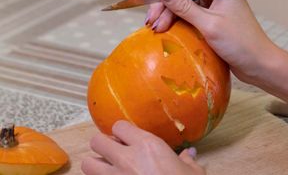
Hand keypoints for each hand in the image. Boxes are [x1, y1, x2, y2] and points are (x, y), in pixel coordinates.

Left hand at [81, 121, 204, 174]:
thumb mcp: (193, 173)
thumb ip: (186, 161)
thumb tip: (188, 155)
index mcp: (147, 146)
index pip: (119, 126)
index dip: (122, 132)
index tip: (129, 139)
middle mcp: (126, 159)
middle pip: (96, 141)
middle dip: (103, 146)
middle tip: (115, 154)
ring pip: (87, 164)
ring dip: (96, 166)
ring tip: (108, 170)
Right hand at [145, 0, 277, 83]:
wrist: (259, 65)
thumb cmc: (241, 44)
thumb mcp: (209, 25)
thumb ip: (184, 6)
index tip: (162, 0)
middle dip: (167, 2)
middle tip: (153, 21)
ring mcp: (214, 6)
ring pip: (184, 2)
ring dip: (169, 13)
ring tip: (156, 28)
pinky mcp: (211, 20)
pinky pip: (189, 15)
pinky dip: (177, 21)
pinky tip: (166, 30)